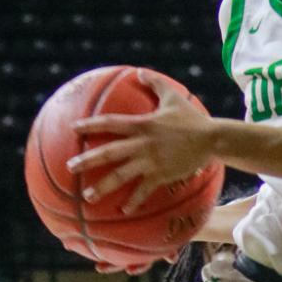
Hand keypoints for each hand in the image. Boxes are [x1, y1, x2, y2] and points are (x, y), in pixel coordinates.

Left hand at [68, 70, 215, 212]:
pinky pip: (144, 190)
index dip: (90, 125)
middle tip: (70, 167)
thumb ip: (154, 83)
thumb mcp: (172, 97)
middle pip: (109, 152)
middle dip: (88, 160)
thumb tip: (139, 71)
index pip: (110, 123)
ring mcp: (151, 161)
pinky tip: (123, 211)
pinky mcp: (162, 175)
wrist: (211, 139)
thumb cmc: (191, 118)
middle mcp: (142, 143)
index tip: (73, 128)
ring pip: (122, 175)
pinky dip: (134, 201)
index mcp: (142, 124)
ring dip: (104, 186)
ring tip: (88, 197)